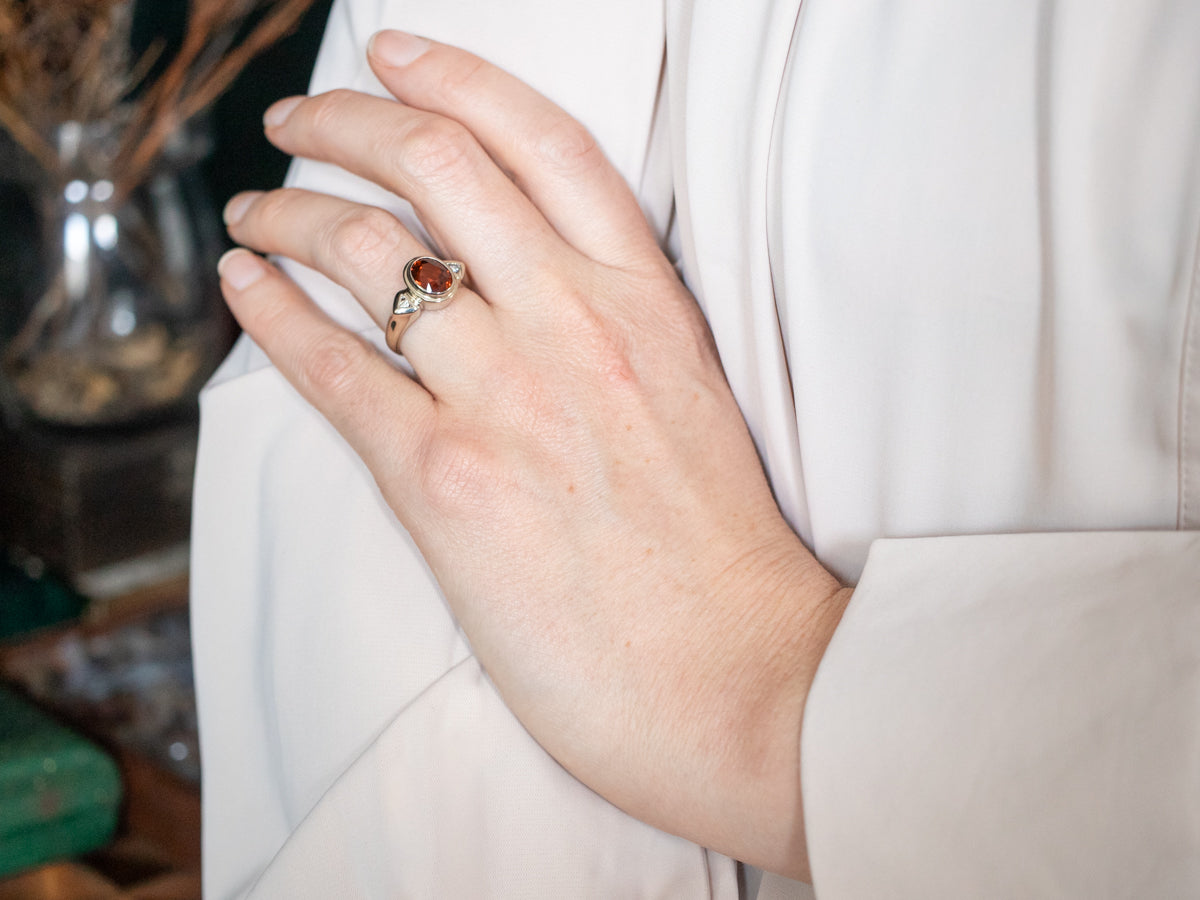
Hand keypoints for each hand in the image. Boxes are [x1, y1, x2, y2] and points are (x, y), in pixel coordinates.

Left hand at [217, 30, 849, 878]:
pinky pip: (332, 367)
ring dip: (288, 211)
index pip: (540, 139)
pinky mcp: (446, 481)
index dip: (454, 77)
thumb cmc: (717, 555)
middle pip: (434, 164)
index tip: (395, 55)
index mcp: (647, 300)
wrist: (736, 678)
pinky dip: (269, 314)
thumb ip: (611, 330)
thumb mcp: (688, 400)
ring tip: (255, 211)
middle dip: (345, 120)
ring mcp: (507, 396)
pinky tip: (243, 287)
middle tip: (301, 119)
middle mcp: (573, 324)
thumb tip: (510, 288)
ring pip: (365, 250)